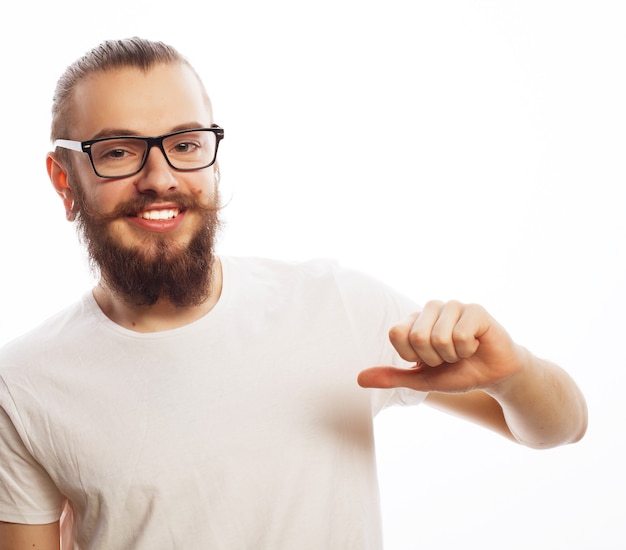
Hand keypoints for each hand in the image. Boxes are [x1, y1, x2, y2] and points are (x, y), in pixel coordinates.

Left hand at [358, 300, 524, 393]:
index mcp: (413, 320)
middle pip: (416, 336)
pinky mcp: (475, 309)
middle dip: (434, 358)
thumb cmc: (456, 372)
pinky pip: (460, 336)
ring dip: (451, 355)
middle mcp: (430, 308)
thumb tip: (360, 379)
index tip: (426, 360)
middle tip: (447, 357)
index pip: (396, 334)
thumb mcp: (420, 379)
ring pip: (438, 337)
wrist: (492, 375)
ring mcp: (453, 306)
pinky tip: (475, 345)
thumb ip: (392, 377)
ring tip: (461, 351)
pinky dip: (468, 351)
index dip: (412, 356)